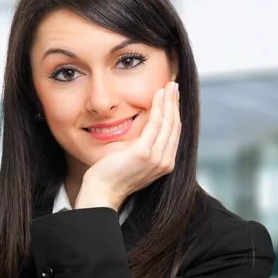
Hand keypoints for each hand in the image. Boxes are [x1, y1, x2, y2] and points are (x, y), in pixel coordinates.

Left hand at [75, 81, 180, 210]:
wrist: (102, 191)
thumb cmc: (114, 175)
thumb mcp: (135, 159)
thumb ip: (145, 146)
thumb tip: (147, 127)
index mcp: (165, 163)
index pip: (174, 133)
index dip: (175, 113)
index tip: (173, 97)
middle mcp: (165, 162)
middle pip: (175, 125)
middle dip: (175, 103)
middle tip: (174, 86)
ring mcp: (156, 158)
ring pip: (168, 122)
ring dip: (169, 101)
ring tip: (168, 86)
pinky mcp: (144, 153)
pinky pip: (156, 124)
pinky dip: (159, 107)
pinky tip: (158, 95)